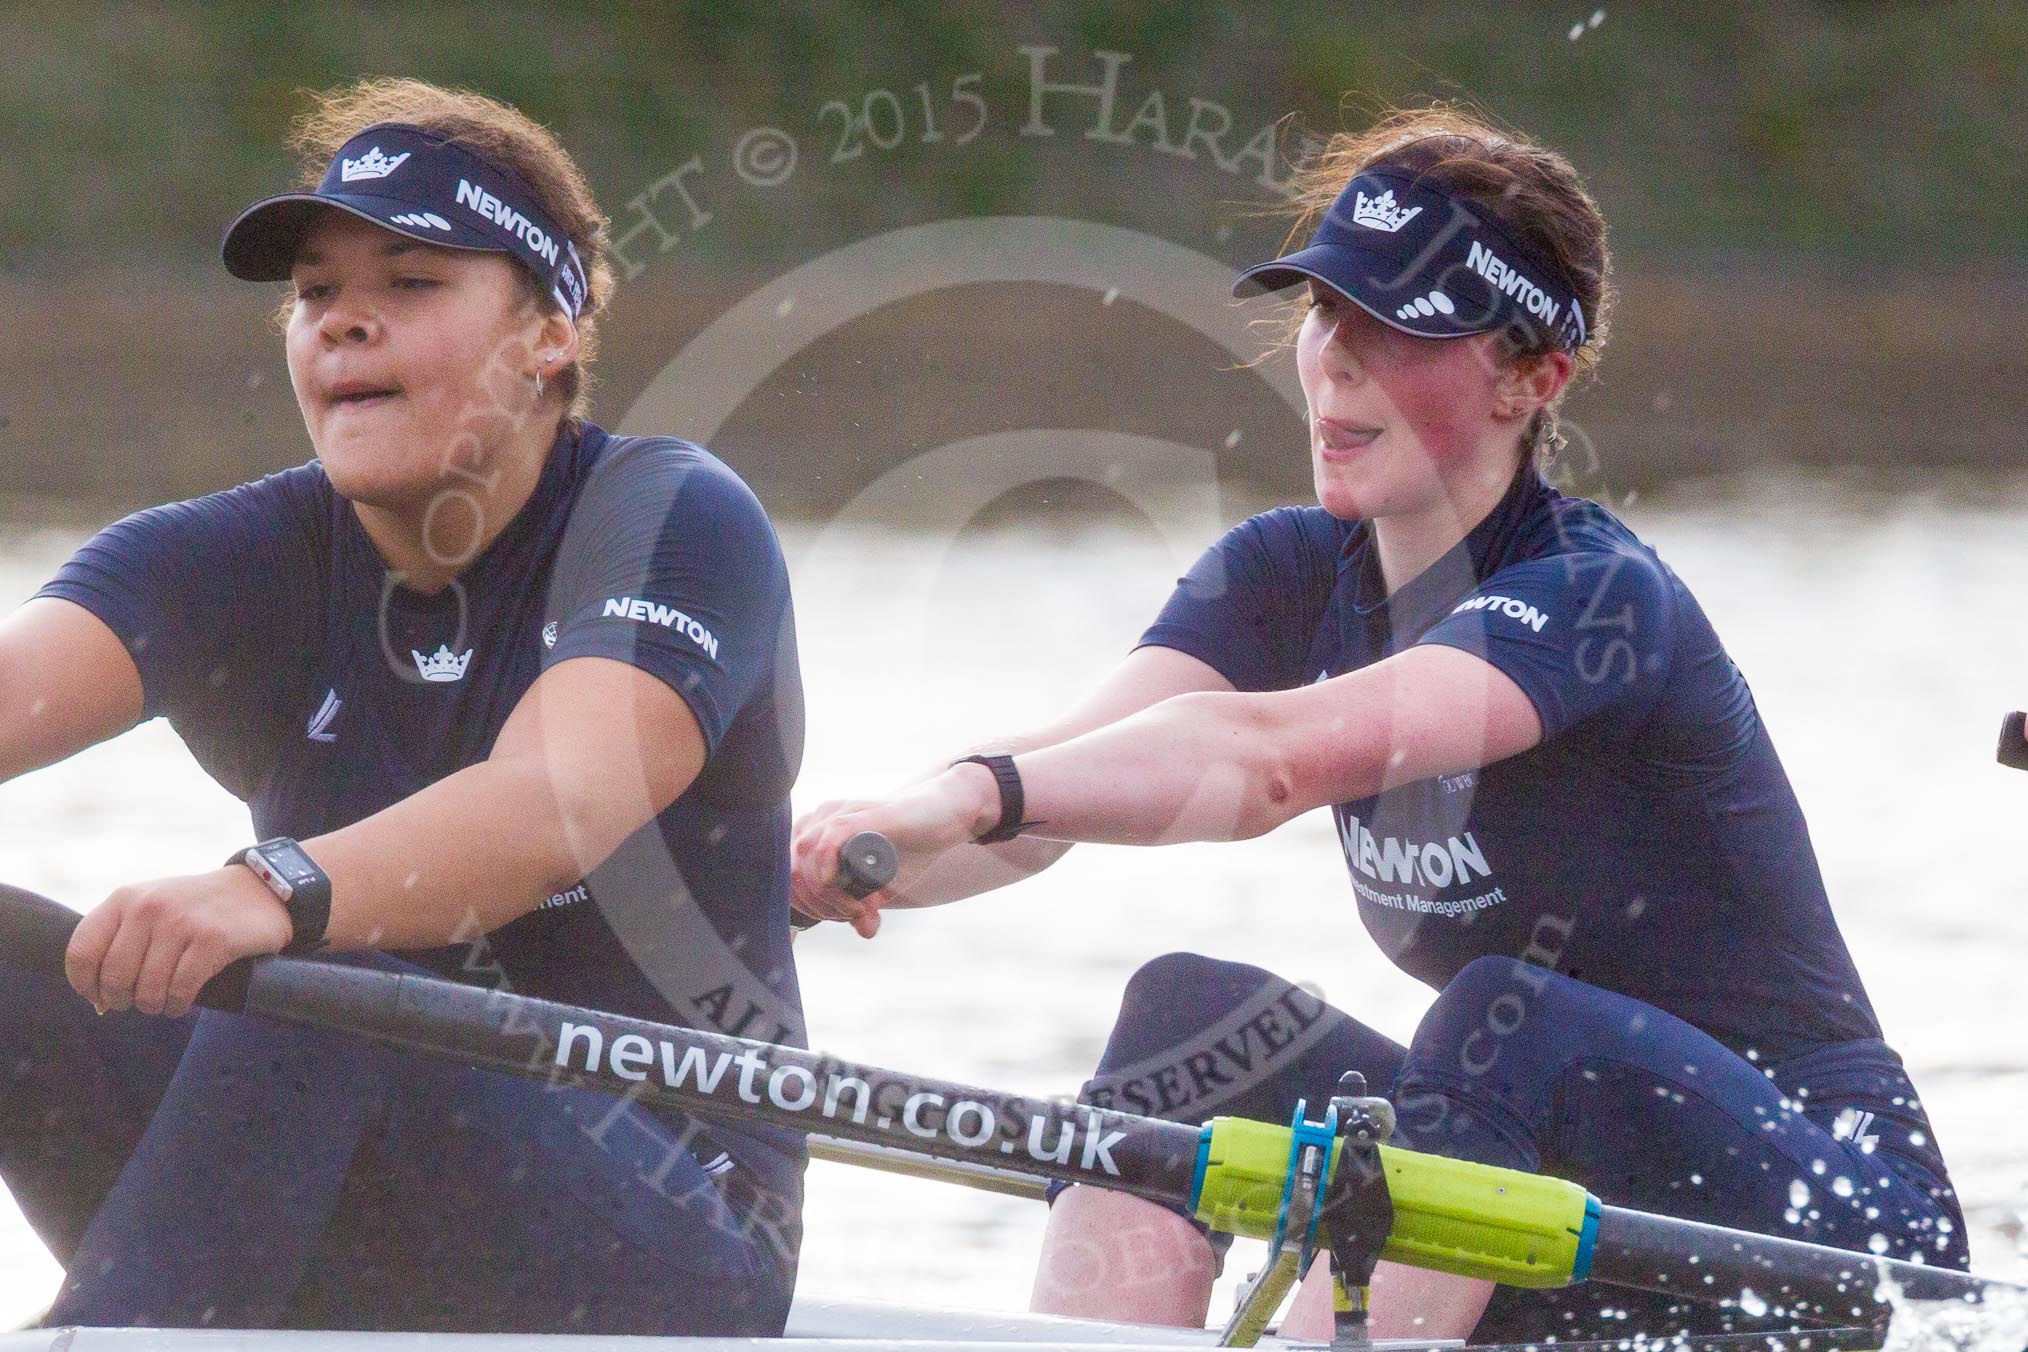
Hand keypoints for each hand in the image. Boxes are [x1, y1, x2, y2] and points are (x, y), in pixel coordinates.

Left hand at [66, 866, 294, 1017]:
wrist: (258, 889)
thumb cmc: (197, 907)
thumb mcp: (152, 907)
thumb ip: (121, 942)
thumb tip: (97, 1000)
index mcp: (125, 898)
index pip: (81, 951)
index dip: (84, 984)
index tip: (98, 996)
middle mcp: (149, 907)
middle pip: (114, 977)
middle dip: (122, 1000)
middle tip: (135, 1002)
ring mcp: (182, 922)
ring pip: (148, 989)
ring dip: (153, 1005)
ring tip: (162, 1002)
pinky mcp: (212, 940)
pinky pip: (181, 990)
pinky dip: (178, 1005)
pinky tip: (182, 1001)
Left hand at [790, 766, 994, 937]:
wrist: (943, 816)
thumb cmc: (909, 847)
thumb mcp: (884, 885)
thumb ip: (869, 906)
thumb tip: (865, 931)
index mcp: (816, 833)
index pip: (789, 874)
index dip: (807, 905)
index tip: (839, 917)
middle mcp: (821, 819)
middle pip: (793, 869)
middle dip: (819, 904)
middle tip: (855, 915)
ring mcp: (839, 813)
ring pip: (805, 857)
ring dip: (826, 893)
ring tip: (859, 907)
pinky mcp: (860, 813)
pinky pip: (827, 840)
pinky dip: (827, 869)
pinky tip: (838, 885)